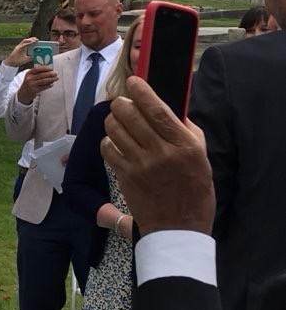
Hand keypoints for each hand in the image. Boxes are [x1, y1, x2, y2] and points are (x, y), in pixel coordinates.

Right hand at [3, 36, 37, 68]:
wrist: (12, 63)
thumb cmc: (18, 61)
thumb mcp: (26, 59)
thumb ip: (30, 57)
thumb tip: (35, 56)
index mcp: (23, 48)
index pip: (28, 43)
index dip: (32, 40)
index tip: (37, 40)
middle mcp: (21, 46)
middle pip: (26, 40)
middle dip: (32, 39)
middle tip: (37, 39)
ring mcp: (19, 47)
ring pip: (24, 41)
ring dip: (30, 40)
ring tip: (34, 40)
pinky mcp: (18, 48)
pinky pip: (23, 44)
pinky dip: (27, 43)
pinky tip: (31, 43)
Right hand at [16, 64, 57, 103]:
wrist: (23, 94)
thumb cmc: (28, 84)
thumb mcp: (30, 77)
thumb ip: (37, 73)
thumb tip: (49, 70)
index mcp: (29, 73)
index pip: (37, 69)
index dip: (45, 68)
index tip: (51, 68)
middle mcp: (29, 78)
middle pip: (42, 75)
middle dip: (50, 74)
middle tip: (56, 73)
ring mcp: (32, 85)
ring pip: (44, 81)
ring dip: (51, 79)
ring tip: (56, 78)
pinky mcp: (35, 90)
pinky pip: (44, 87)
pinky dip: (49, 85)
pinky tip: (52, 84)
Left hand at [101, 77, 214, 235]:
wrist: (178, 228)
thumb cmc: (195, 191)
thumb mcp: (201, 158)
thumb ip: (188, 131)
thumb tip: (171, 108)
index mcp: (184, 145)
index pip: (157, 110)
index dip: (142, 92)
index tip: (134, 81)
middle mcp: (161, 153)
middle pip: (130, 115)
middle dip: (122, 103)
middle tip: (123, 102)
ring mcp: (140, 165)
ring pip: (115, 129)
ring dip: (113, 120)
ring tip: (118, 120)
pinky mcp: (125, 177)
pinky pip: (108, 149)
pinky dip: (109, 141)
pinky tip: (115, 142)